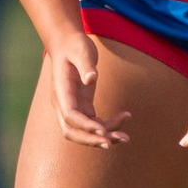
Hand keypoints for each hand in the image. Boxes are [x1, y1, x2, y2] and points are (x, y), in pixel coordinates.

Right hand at [49, 31, 131, 148]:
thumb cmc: (75, 45)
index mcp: (61, 92)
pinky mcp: (83, 106)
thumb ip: (85, 64)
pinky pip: (94, 123)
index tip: (103, 130)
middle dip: (91, 140)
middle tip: (112, 143)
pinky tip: (125, 116)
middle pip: (72, 131)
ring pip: (85, 131)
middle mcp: (64, 103)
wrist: (68, 44)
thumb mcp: (81, 50)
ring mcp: (73, 107)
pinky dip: (108, 125)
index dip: (86, 126)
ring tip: (125, 137)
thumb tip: (91, 78)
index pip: (70, 116)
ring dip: (103, 136)